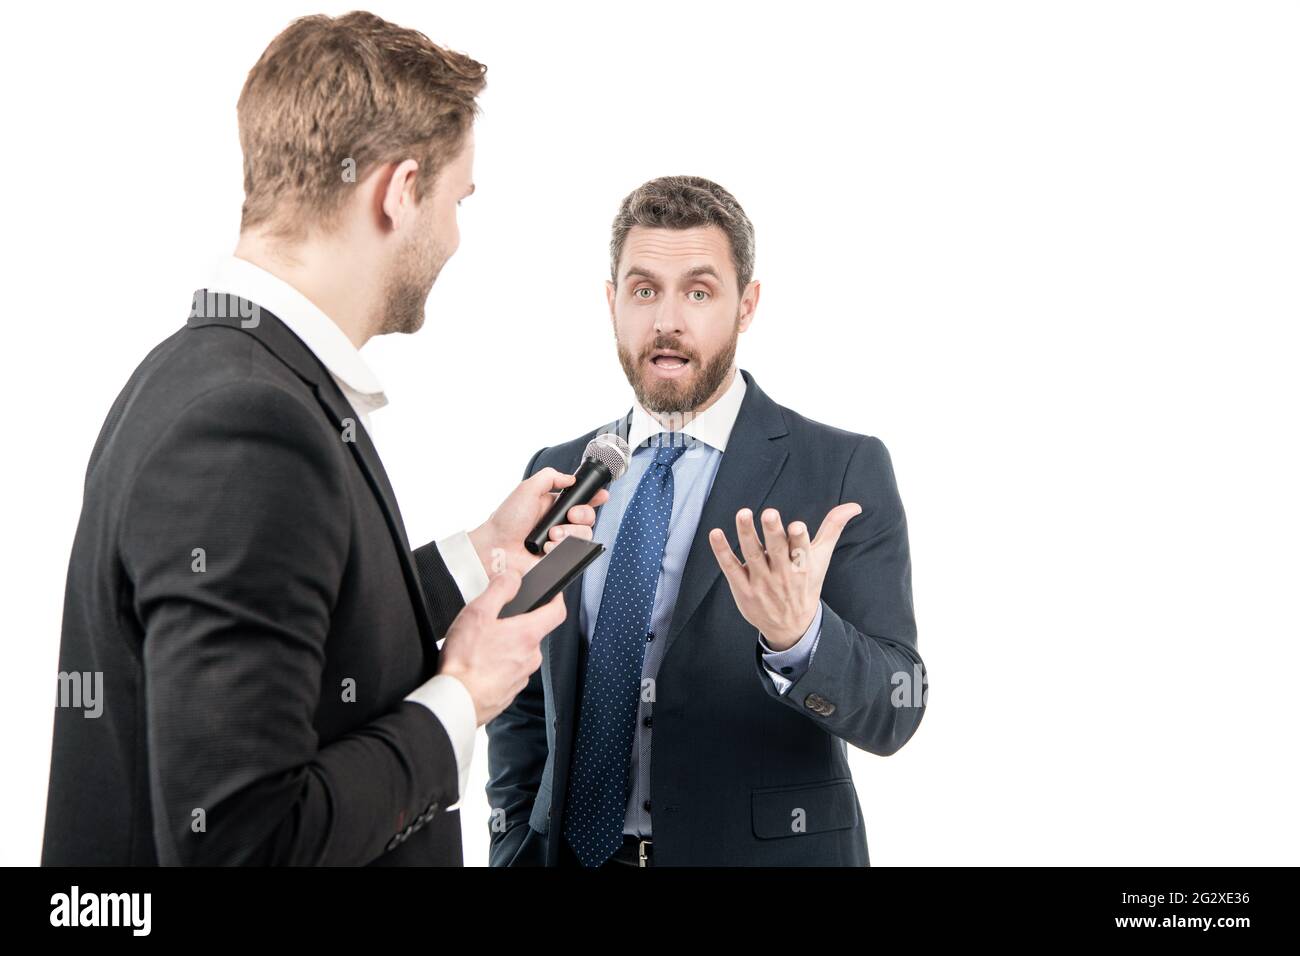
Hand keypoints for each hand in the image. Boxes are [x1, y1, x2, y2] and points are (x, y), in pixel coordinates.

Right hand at [437, 568, 567, 725]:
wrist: (456, 701)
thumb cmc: (465, 661)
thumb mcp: (478, 613)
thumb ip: (500, 590)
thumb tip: (513, 577)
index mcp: (527, 635)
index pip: (557, 612)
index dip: (556, 598)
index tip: (551, 592)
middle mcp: (531, 657)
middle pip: (533, 632)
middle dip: (516, 624)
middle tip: (493, 622)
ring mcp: (521, 677)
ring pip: (519, 653)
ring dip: (505, 646)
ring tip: (480, 646)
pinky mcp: (509, 692)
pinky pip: (508, 672)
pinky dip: (497, 666)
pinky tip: (478, 665)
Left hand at [467, 467, 609, 577]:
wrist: (495, 548)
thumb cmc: (505, 520)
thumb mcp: (526, 489)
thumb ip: (549, 477)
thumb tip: (571, 478)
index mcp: (553, 506)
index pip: (580, 500)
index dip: (594, 497)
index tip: (600, 495)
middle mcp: (559, 523)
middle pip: (589, 517)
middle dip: (583, 514)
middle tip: (569, 515)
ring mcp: (560, 542)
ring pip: (585, 535)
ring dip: (570, 533)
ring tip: (552, 535)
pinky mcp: (559, 558)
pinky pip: (575, 553)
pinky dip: (562, 548)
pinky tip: (548, 547)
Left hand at [708, 503, 861, 649]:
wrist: (791, 626)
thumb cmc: (806, 584)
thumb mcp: (821, 558)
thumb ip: (833, 528)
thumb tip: (854, 505)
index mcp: (803, 565)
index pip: (802, 550)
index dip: (799, 538)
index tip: (796, 526)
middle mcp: (782, 573)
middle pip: (777, 550)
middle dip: (774, 532)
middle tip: (769, 513)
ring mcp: (761, 581)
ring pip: (753, 555)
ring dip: (747, 534)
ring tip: (743, 514)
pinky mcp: (742, 587)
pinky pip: (730, 567)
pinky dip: (722, 551)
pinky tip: (716, 534)